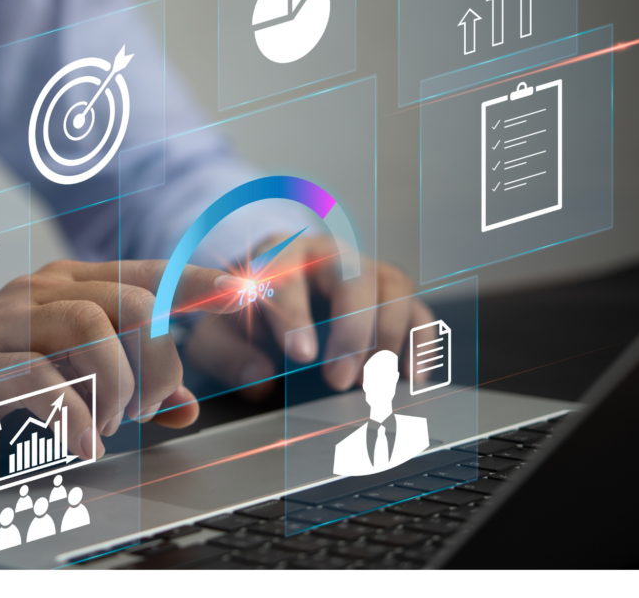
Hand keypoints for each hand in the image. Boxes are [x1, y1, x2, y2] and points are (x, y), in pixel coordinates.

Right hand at [0, 259, 239, 475]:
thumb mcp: (67, 377)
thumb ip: (126, 383)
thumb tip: (187, 406)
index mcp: (66, 286)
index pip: (146, 272)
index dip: (196, 283)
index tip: (241, 297)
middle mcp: (40, 293)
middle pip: (129, 302)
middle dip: (155, 360)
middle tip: (146, 407)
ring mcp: (7, 325)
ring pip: (92, 331)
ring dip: (119, 387)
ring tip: (113, 423)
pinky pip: (46, 383)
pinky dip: (79, 418)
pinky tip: (86, 443)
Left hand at [185, 234, 433, 398]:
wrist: (268, 291)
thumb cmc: (244, 312)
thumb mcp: (218, 331)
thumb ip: (228, 354)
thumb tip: (260, 379)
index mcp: (279, 255)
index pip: (288, 278)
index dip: (295, 316)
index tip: (301, 355)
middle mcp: (329, 255)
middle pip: (353, 276)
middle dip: (351, 330)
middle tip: (338, 380)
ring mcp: (366, 271)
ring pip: (393, 287)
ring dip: (387, 336)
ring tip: (373, 382)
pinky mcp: (391, 296)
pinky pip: (418, 310)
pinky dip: (420, 342)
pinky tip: (410, 377)